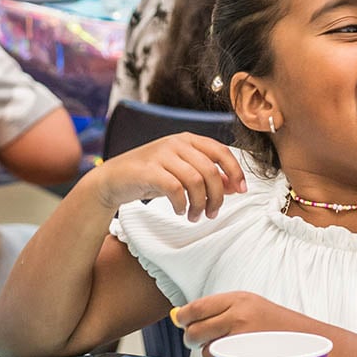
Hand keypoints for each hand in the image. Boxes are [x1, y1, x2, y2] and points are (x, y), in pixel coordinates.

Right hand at [92, 134, 245, 220]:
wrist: (114, 179)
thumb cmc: (152, 176)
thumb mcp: (183, 174)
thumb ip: (208, 177)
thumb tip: (235, 185)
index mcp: (188, 140)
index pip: (221, 151)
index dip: (236, 171)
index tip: (242, 190)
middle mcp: (176, 143)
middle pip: (210, 170)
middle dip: (217, 197)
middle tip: (211, 214)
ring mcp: (161, 154)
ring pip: (195, 181)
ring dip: (199, 204)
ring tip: (195, 216)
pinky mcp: (148, 169)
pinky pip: (175, 188)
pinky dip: (181, 204)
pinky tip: (179, 210)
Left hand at [172, 292, 318, 356]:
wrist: (313, 345)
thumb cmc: (280, 327)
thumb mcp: (252, 307)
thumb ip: (220, 310)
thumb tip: (180, 317)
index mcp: (239, 299)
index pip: (196, 308)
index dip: (184, 317)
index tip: (181, 322)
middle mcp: (238, 317)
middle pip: (195, 331)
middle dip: (192, 339)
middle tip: (201, 341)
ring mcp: (241, 340)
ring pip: (206, 352)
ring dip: (212, 354)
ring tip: (235, 349)